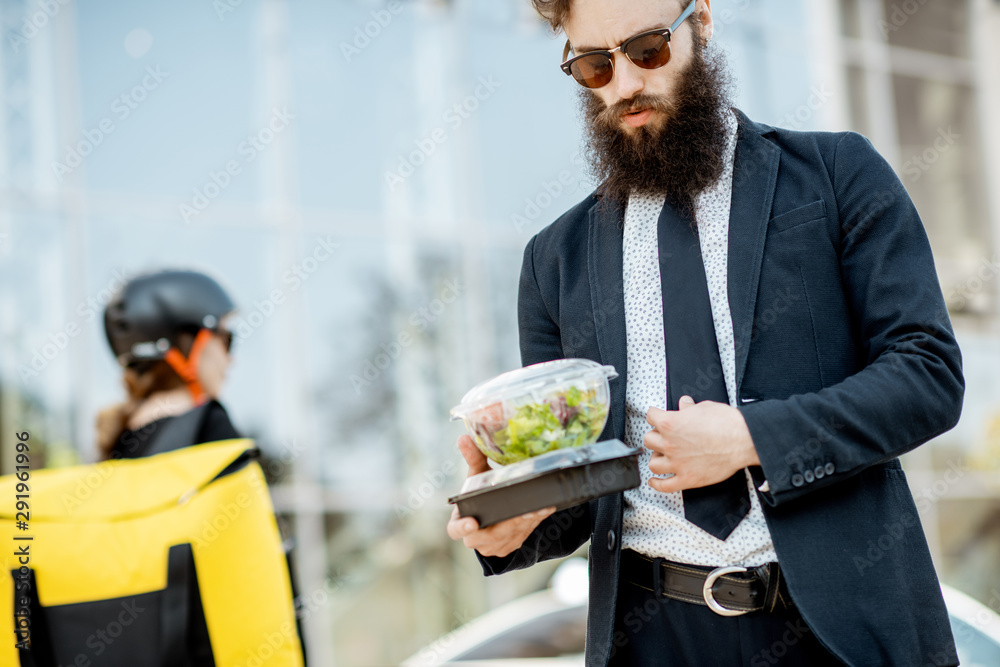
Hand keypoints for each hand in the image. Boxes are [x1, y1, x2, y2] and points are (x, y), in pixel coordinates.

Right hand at [446, 434, 555, 557]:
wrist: (491, 515)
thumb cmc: (479, 494)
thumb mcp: (475, 477)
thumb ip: (472, 459)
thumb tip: (464, 437)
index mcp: (460, 523)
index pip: (456, 530)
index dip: (462, 528)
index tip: (472, 522)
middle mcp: (476, 539)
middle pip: (491, 535)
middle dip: (508, 523)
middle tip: (523, 511)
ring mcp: (495, 545)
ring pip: (511, 535)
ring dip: (527, 521)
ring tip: (540, 506)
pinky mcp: (512, 545)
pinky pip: (524, 534)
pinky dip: (535, 521)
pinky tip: (545, 508)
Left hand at [644, 395, 759, 493]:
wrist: (744, 440)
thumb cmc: (727, 423)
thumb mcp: (704, 407)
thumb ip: (689, 408)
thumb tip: (685, 404)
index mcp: (671, 423)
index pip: (651, 416)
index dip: (655, 415)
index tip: (657, 418)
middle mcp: (670, 444)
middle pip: (648, 440)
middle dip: (655, 437)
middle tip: (663, 437)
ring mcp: (677, 463)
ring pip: (653, 464)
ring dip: (656, 459)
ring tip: (662, 456)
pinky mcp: (688, 479)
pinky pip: (665, 486)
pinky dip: (657, 484)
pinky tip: (655, 481)